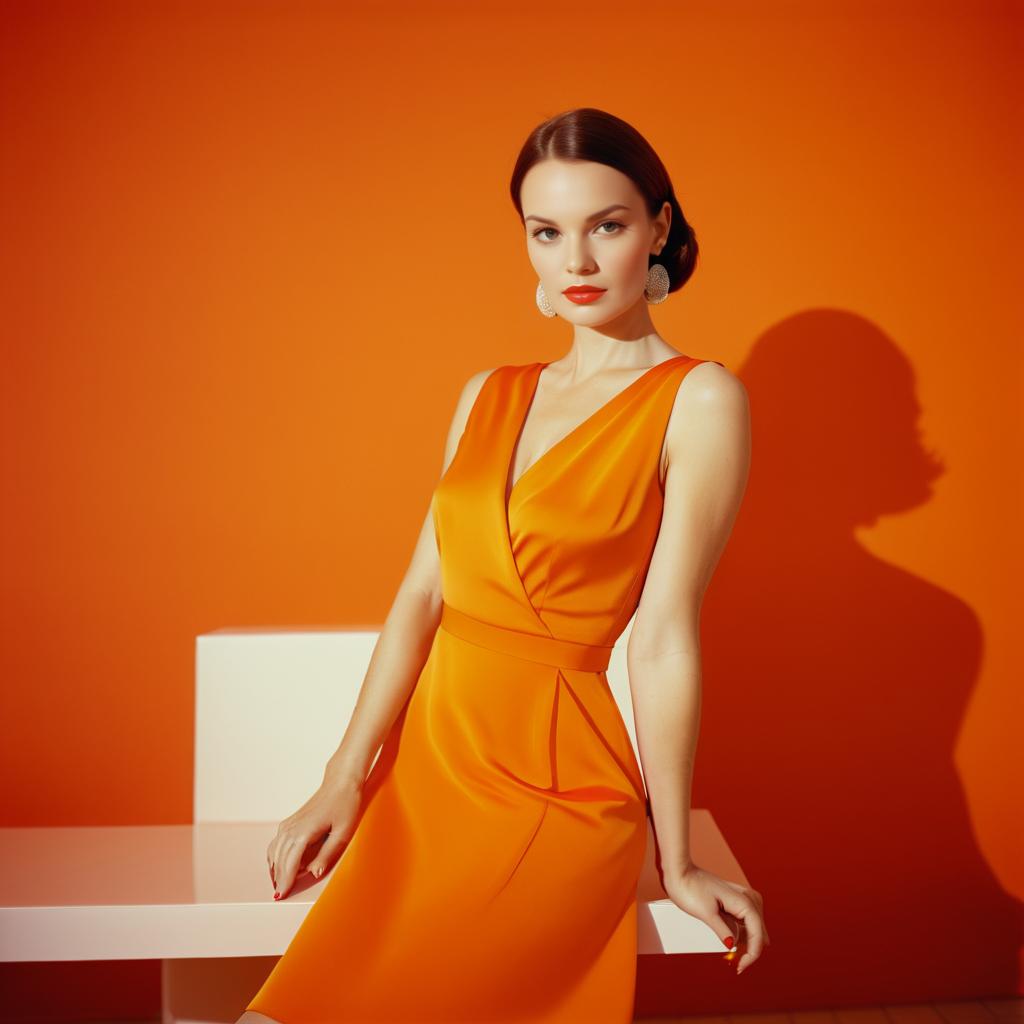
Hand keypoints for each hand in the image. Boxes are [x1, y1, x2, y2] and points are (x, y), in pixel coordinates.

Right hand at [266, 775, 362, 899]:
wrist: (340, 783)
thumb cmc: (345, 805)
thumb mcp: (343, 832)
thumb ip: (327, 855)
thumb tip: (313, 874)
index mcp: (304, 832)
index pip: (290, 863)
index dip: (285, 881)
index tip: (281, 896)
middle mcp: (292, 828)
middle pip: (280, 859)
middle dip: (279, 879)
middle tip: (279, 897)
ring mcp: (289, 824)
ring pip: (275, 852)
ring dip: (275, 869)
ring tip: (279, 885)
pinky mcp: (290, 822)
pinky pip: (277, 843)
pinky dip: (275, 857)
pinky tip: (278, 866)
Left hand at [662, 863, 769, 974]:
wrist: (678, 872)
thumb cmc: (689, 889)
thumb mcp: (705, 913)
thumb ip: (723, 930)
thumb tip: (733, 946)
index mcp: (743, 901)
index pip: (757, 934)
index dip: (752, 954)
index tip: (740, 967)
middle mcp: (747, 897)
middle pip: (758, 930)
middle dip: (749, 947)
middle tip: (734, 960)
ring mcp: (742, 896)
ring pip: (754, 925)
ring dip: (745, 939)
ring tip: (729, 947)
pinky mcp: (734, 898)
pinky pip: (745, 918)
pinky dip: (741, 930)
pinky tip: (730, 936)